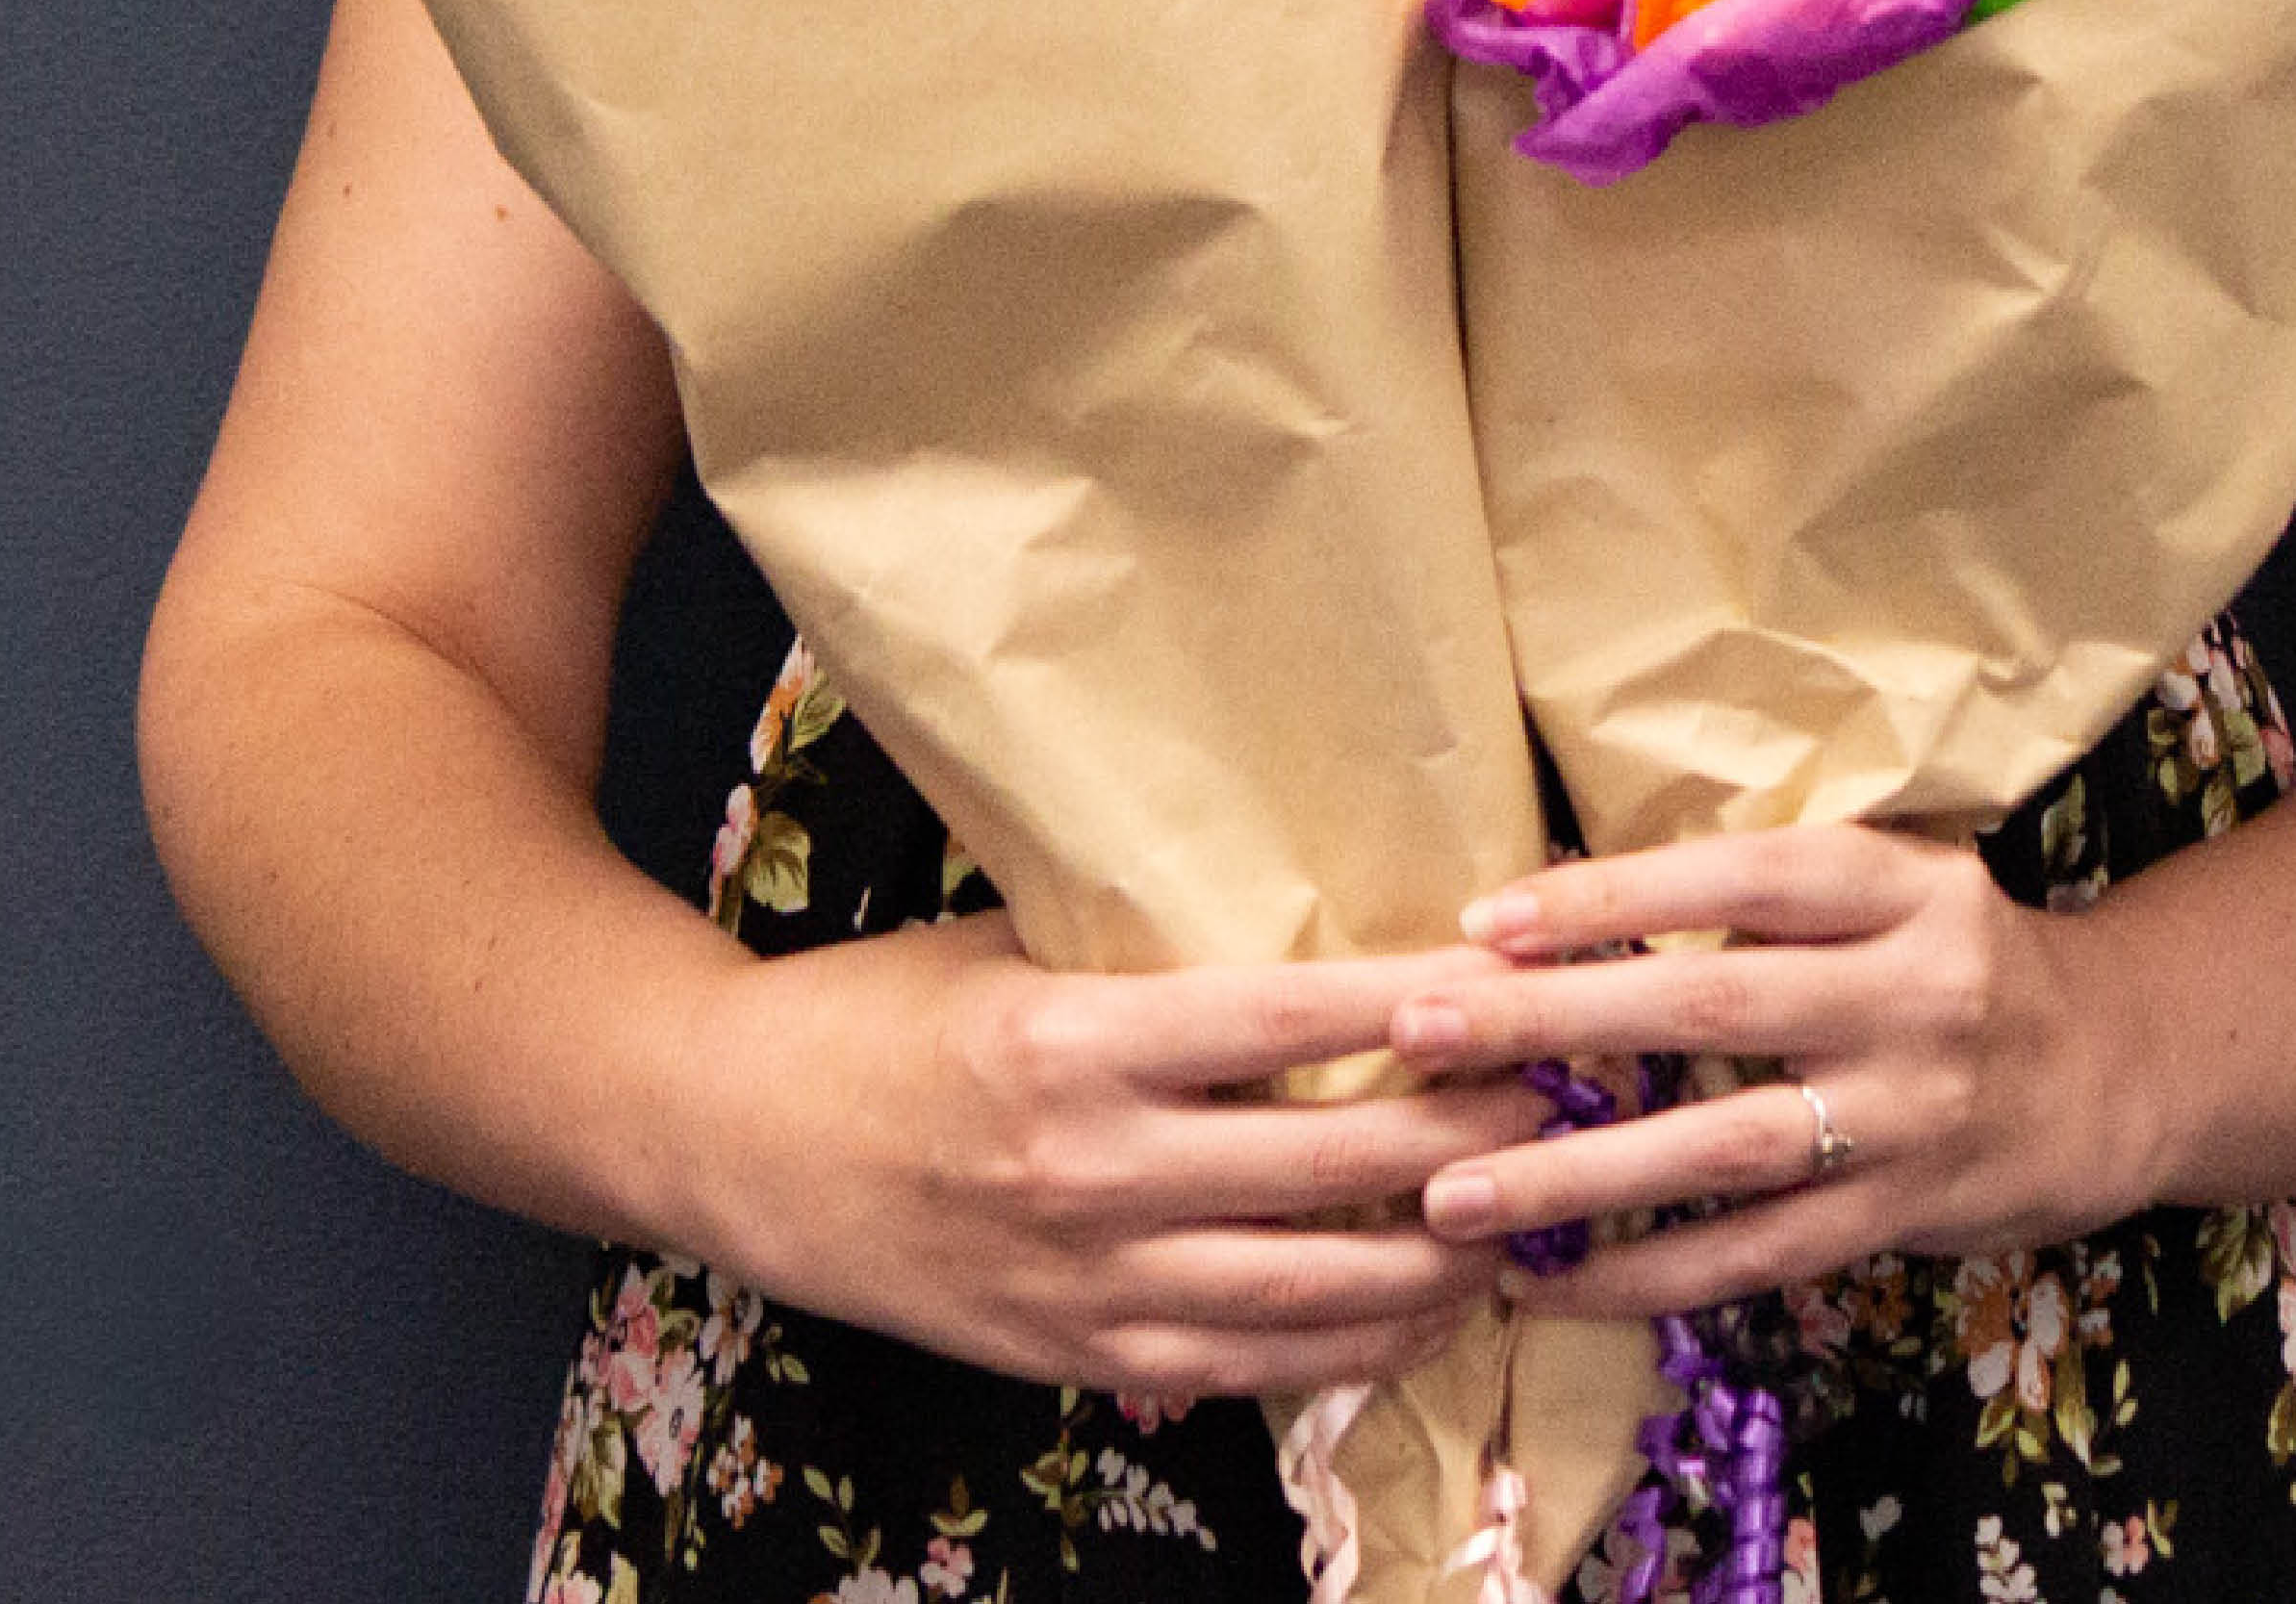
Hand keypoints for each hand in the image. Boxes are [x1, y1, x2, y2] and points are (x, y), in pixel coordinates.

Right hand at [685, 910, 1540, 1393]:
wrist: (733, 1135)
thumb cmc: (879, 1013)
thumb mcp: (1013, 947)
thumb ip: (1150, 960)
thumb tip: (1313, 929)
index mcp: (1076, 1041)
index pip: (1291, 1022)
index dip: (1418, 1009)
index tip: (1514, 983)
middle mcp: (1091, 1171)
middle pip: (1333, 1165)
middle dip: (1471, 1134)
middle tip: (1562, 1094)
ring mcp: (1087, 1281)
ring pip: (1315, 1289)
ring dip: (1441, 1258)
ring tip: (1526, 1213)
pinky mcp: (1077, 1356)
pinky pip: (1250, 1366)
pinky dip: (1353, 1345)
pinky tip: (1425, 1312)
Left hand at [1376, 830, 2162, 1315]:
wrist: (2111, 1067)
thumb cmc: (1950, 957)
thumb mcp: (1889, 885)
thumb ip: (1762, 892)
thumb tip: (1561, 906)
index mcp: (1899, 887)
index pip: (1739, 877)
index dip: (1613, 896)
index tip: (1487, 920)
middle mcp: (1910, 994)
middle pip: (1708, 1003)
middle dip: (1551, 1021)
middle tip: (1419, 1032)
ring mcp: (1909, 1115)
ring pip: (1722, 1148)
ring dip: (1576, 1177)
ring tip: (1454, 1195)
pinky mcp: (1901, 1215)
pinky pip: (1758, 1256)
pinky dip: (1648, 1277)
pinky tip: (1549, 1286)